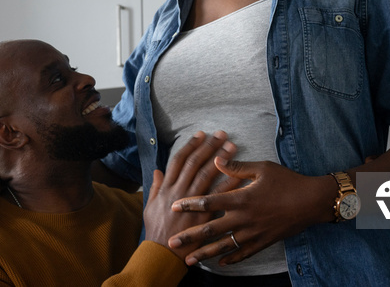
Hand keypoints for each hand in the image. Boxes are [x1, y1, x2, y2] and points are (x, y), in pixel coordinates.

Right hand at [143, 131, 240, 259]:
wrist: (161, 253)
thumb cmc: (156, 230)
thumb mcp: (150, 206)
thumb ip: (155, 187)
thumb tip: (158, 170)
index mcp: (167, 188)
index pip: (179, 160)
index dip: (191, 145)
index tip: (201, 134)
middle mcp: (179, 191)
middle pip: (196, 163)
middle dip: (209, 147)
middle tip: (221, 134)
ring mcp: (192, 203)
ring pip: (207, 175)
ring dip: (221, 160)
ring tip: (232, 147)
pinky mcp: (203, 215)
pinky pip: (219, 197)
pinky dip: (228, 184)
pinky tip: (239, 174)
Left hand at [168, 158, 336, 266]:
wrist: (312, 202)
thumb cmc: (287, 181)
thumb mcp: (262, 168)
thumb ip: (237, 167)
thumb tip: (216, 159)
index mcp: (241, 198)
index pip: (209, 203)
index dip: (190, 205)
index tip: (173, 207)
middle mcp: (244, 218)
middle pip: (211, 230)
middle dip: (190, 237)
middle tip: (172, 243)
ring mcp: (254, 233)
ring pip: (224, 246)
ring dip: (205, 253)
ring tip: (189, 259)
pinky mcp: (264, 242)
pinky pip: (243, 254)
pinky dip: (230, 259)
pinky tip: (219, 263)